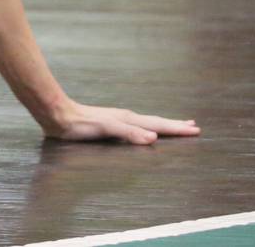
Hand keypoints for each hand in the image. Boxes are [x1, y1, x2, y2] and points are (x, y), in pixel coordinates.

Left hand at [42, 98, 199, 145]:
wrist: (59, 116)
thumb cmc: (82, 124)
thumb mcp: (107, 128)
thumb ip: (129, 133)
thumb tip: (154, 138)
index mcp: (129, 119)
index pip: (159, 125)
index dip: (177, 129)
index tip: (195, 129)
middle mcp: (127, 118)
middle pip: (157, 122)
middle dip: (175, 125)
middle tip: (193, 126)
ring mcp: (119, 121)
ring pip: (148, 123)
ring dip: (163, 125)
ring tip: (175, 126)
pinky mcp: (111, 125)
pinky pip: (137, 127)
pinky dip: (148, 129)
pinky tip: (144, 132)